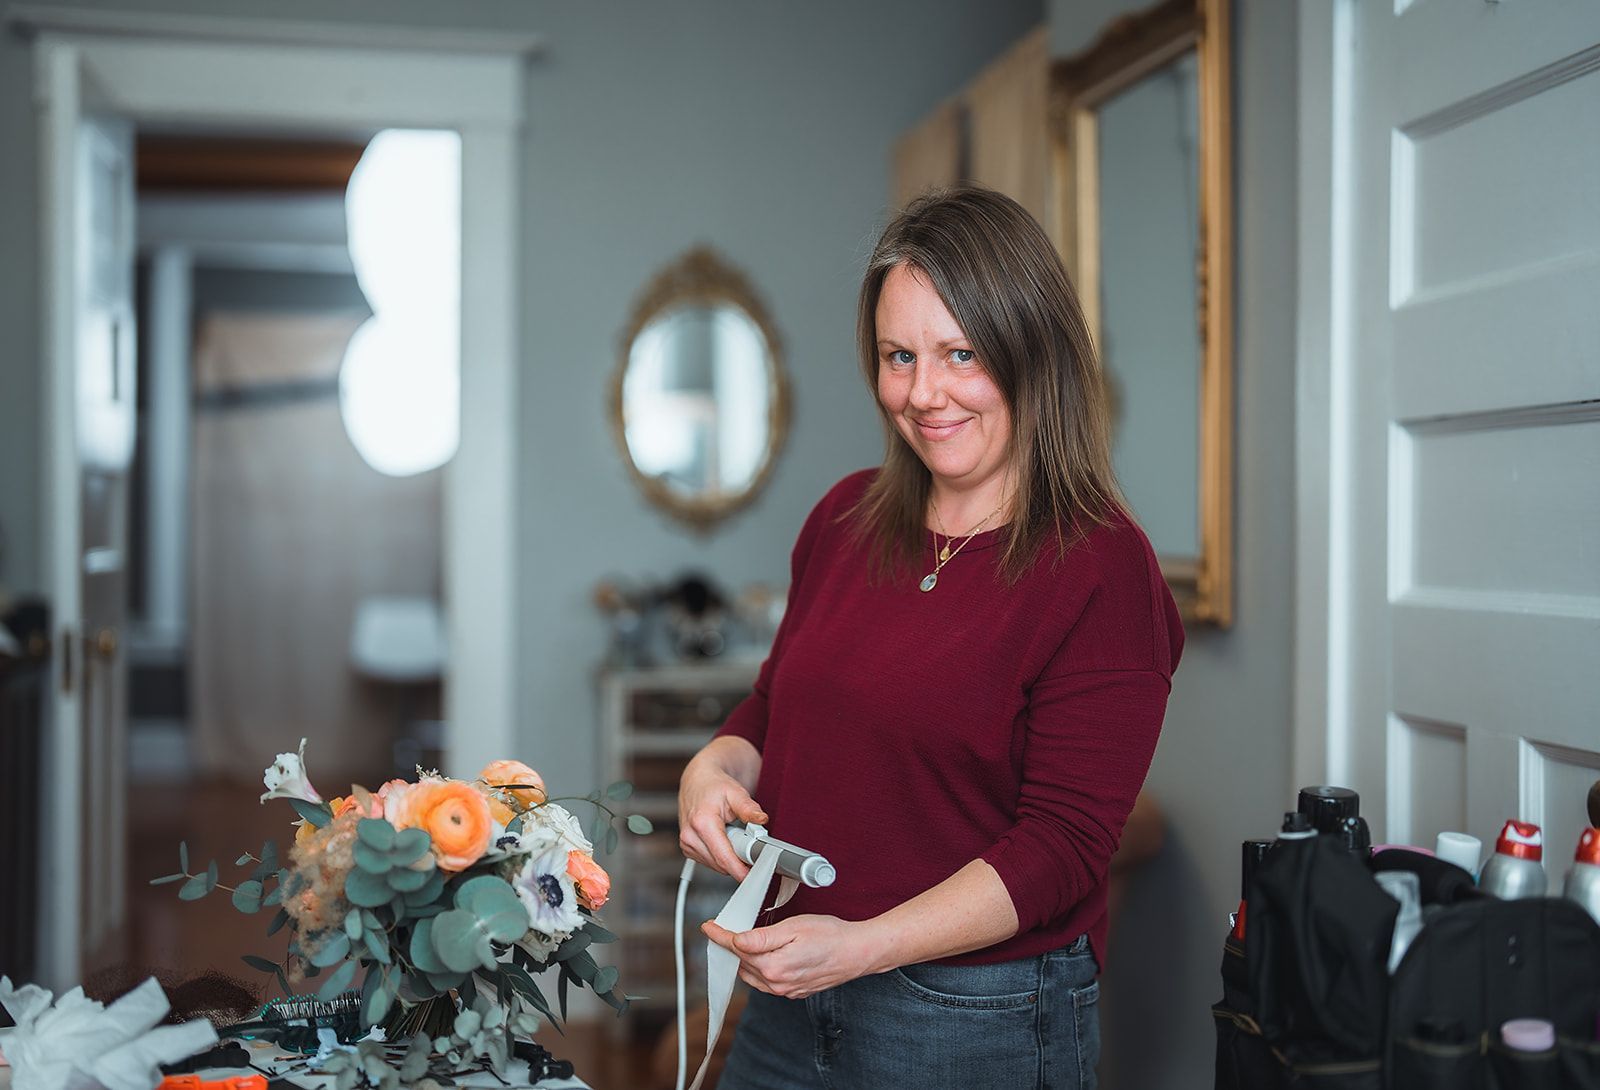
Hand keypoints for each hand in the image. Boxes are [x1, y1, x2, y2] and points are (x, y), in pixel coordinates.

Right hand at [678, 749, 767, 880]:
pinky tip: (725, 839)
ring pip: (716, 866)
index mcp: (702, 822)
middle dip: (739, 860)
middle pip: (721, 865)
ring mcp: (687, 844)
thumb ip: (749, 808)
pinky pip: (710, 862)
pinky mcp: (688, 848)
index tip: (756, 873)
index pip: (724, 858)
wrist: (697, 780)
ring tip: (735, 835)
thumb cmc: (714, 785)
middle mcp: (690, 836)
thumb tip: (762, 819)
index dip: (742, 870)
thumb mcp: (735, 792)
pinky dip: (721, 855)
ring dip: (730, 857)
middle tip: (750, 844)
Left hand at [702, 915, 880, 999]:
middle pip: (742, 963)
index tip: (708, 926)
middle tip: (726, 928)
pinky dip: (759, 968)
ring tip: (745, 941)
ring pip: (752, 975)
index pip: (737, 949)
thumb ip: (762, 937)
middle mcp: (776, 983)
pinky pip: (766, 982)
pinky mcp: (793, 992)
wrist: (856, 953)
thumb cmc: (830, 935)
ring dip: (745, 959)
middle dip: (732, 946)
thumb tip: (737, 940)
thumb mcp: (794, 927)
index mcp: (773, 966)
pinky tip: (764, 955)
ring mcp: (785, 990)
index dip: (720, 936)